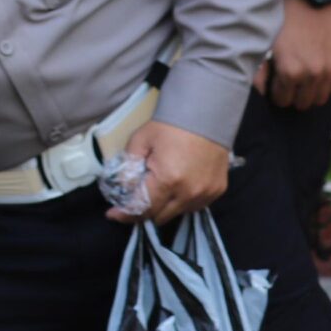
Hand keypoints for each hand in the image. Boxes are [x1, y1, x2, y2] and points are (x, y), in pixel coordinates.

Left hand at [110, 120, 229, 223]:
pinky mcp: (218, 190)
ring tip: (154, 193)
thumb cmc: (169, 126)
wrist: (206, 115)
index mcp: (168, 180)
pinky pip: (195, 206)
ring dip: (163, 208)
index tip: (113, 215)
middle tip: (131, 203)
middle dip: (143, 212)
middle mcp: (189, 192)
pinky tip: (173, 190)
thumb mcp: (139, 142)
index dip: (126, 214)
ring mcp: (206, 193)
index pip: (143, 208)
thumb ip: (128, 168)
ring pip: (178, 213)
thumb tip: (122, 188)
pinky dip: (181, 202)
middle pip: (160, 216)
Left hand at [255, 0, 330, 110]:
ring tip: (302, 82)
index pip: (282, 100)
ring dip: (310, 94)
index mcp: (290, 72)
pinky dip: (327, 86)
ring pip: (320, 99)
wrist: (306, 3)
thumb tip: (260, 92)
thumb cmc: (280, 24)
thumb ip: (259, 73)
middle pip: (302, 103)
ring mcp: (330, 69)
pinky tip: (317, 78)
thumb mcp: (263, 47)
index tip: (275, 87)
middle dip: (292, 96)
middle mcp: (312, 74)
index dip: (276, 95)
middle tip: (287, 85)